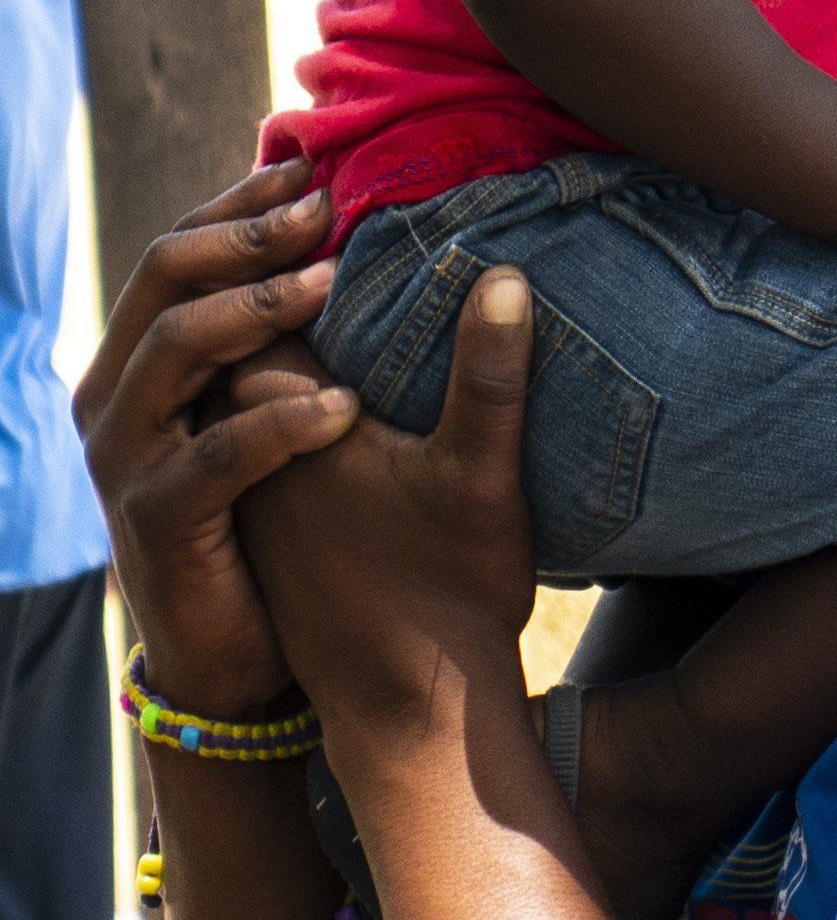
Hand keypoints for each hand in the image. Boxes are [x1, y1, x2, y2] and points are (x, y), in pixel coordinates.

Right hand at [73, 160, 357, 717]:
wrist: (236, 659)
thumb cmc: (267, 522)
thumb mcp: (263, 414)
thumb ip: (277, 344)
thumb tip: (344, 243)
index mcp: (138, 360)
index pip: (178, 251)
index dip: (240, 204)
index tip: (314, 162)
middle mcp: (115, 397)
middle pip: (164, 278)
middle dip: (247, 234)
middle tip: (328, 206)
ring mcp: (125, 459)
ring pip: (175, 350)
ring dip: (258, 305)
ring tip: (334, 281)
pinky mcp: (154, 523)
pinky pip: (214, 458)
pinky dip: (280, 425)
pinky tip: (345, 404)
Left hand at [234, 271, 537, 767]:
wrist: (412, 715)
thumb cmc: (450, 593)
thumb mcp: (482, 476)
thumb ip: (490, 375)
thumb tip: (505, 276)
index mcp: (288, 426)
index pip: (266, 308)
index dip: (300, 250)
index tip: (345, 204)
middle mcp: (256, 456)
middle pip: (247, 341)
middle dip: (283, 286)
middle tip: (340, 229)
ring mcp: (261, 497)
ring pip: (252, 393)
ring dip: (287, 345)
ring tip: (349, 295)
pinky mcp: (279, 534)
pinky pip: (271, 438)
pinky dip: (293, 400)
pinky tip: (353, 391)